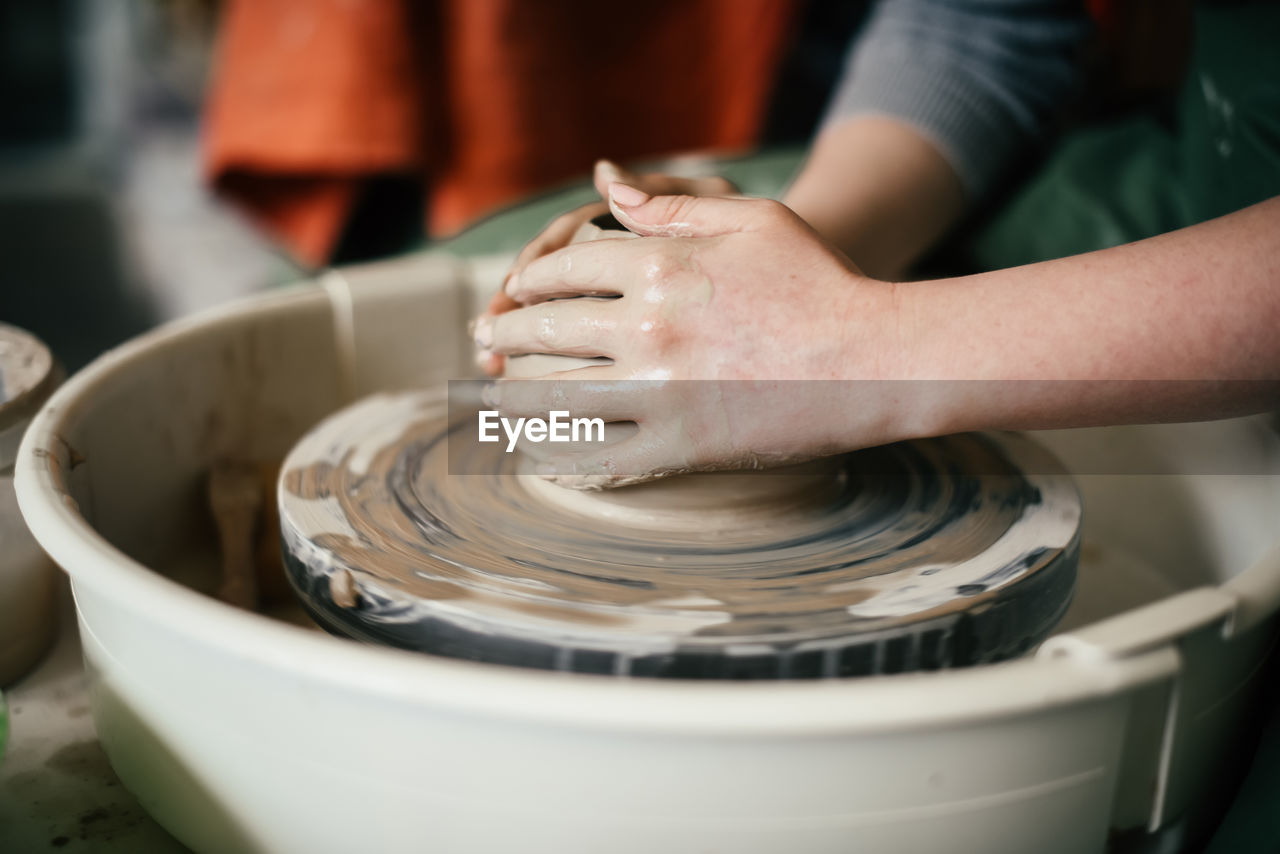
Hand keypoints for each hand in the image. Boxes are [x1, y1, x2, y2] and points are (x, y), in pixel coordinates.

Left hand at [476, 183, 907, 486]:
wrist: (875, 362)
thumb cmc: (818, 282)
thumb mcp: (750, 219)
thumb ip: (668, 207)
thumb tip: (602, 185)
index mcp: (658, 265)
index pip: (562, 269)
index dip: (529, 280)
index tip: (514, 291)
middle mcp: (646, 328)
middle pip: (544, 332)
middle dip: (504, 335)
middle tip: (485, 342)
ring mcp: (659, 393)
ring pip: (555, 396)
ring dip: (513, 396)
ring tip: (492, 396)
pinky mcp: (678, 447)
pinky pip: (596, 453)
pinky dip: (555, 449)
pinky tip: (536, 448)